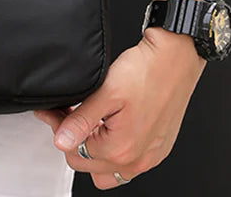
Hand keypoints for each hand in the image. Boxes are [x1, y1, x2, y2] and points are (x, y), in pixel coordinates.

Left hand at [34, 28, 205, 189]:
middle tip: (67, 114)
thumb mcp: (106, 92)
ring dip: (92, 151)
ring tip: (88, 124)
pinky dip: (113, 152)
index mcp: (121, 149)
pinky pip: (128, 165)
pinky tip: (109, 129)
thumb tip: (61, 140)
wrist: (175, 59)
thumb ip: (81, 121)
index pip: (73, 151)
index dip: (59, 128)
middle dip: (72, 140)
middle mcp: (137, 160)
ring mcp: (149, 156)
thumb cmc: (147, 71)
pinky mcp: (158, 149)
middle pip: (87, 164)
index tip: (55, 111)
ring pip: (107, 170)